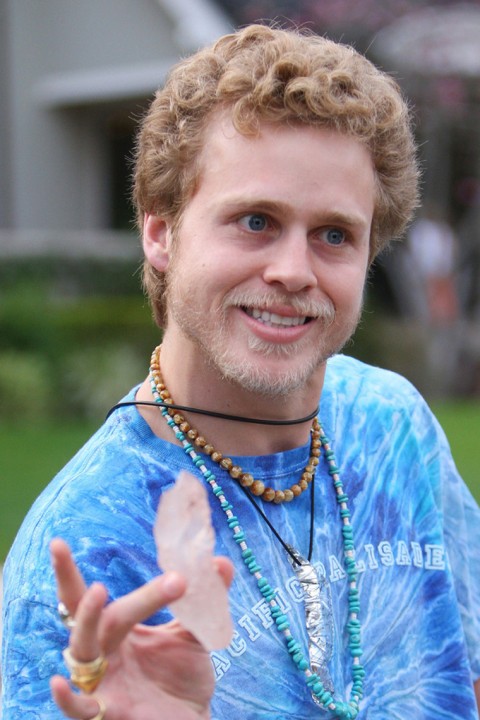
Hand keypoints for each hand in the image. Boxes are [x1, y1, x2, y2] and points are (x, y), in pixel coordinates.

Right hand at [50, 538, 233, 719]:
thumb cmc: (180, 678)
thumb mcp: (192, 634)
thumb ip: (203, 600)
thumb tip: (221, 563)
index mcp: (115, 629)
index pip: (89, 595)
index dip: (69, 572)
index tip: (61, 541)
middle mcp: (102, 651)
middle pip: (87, 615)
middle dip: (71, 584)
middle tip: (65, 550)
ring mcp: (103, 680)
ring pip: (83, 648)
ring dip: (88, 620)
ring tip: (99, 592)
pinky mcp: (108, 713)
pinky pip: (79, 708)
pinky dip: (66, 699)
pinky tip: (58, 682)